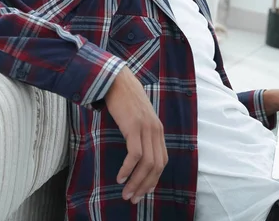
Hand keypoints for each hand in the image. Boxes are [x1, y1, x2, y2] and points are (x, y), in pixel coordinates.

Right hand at [104, 67, 167, 203]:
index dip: (153, 180)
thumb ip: (139, 133)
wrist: (117, 79)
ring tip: (126, 193)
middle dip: (145, 186)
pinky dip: (128, 169)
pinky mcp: (134, 126)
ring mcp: (146, 128)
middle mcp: (156, 130)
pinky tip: (120, 177)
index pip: (162, 161)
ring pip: (147, 164)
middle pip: (156, 166)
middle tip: (133, 199)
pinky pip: (134, 154)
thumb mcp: (137, 118)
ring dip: (136, 182)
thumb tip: (134, 153)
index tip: (143, 192)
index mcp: (158, 130)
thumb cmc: (124, 99)